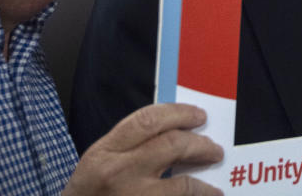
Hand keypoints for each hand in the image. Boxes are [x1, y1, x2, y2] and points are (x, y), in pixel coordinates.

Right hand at [63, 103, 223, 195]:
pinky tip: (209, 195)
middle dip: (199, 144)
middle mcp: (117, 172)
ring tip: (213, 177)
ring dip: (203, 183)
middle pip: (170, 146)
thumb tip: (176, 131)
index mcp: (105, 151)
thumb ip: (130, 146)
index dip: (179, 113)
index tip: (199, 115)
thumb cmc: (87, 195)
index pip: (147, 120)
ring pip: (181, 185)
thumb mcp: (99, 162)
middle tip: (214, 148)